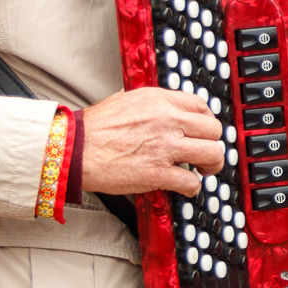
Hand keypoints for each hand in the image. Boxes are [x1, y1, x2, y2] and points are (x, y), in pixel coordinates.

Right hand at [83, 87, 224, 196]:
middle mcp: (167, 121)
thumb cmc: (94, 128)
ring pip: (212, 154)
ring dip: (210, 165)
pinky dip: (191, 187)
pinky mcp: (158, 174)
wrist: (74, 150)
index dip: (206, 120)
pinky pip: (192, 182)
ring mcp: (165, 147)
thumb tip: (164, 106)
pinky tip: (183, 186)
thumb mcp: (125, 100)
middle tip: (205, 153)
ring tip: (201, 170)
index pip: (201, 106)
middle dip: (212, 143)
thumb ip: (150, 102)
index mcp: (159, 100)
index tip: (203, 131)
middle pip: (213, 130)